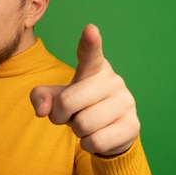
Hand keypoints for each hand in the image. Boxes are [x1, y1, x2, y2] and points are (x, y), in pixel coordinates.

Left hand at [30, 24, 138, 155]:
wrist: (110, 133)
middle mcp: (113, 81)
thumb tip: (42, 109)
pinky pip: (96, 141)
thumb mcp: (58, 98)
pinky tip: (96, 136)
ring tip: (85, 125)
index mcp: (95, 68)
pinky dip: (88, 144)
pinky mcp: (133, 125)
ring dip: (77, 131)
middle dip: (60, 115)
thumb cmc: (81, 107)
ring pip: (83, 124)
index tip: (90, 30)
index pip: (91, 53)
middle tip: (69, 116)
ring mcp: (126, 102)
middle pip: (69, 102)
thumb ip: (42, 97)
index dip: (90, 42)